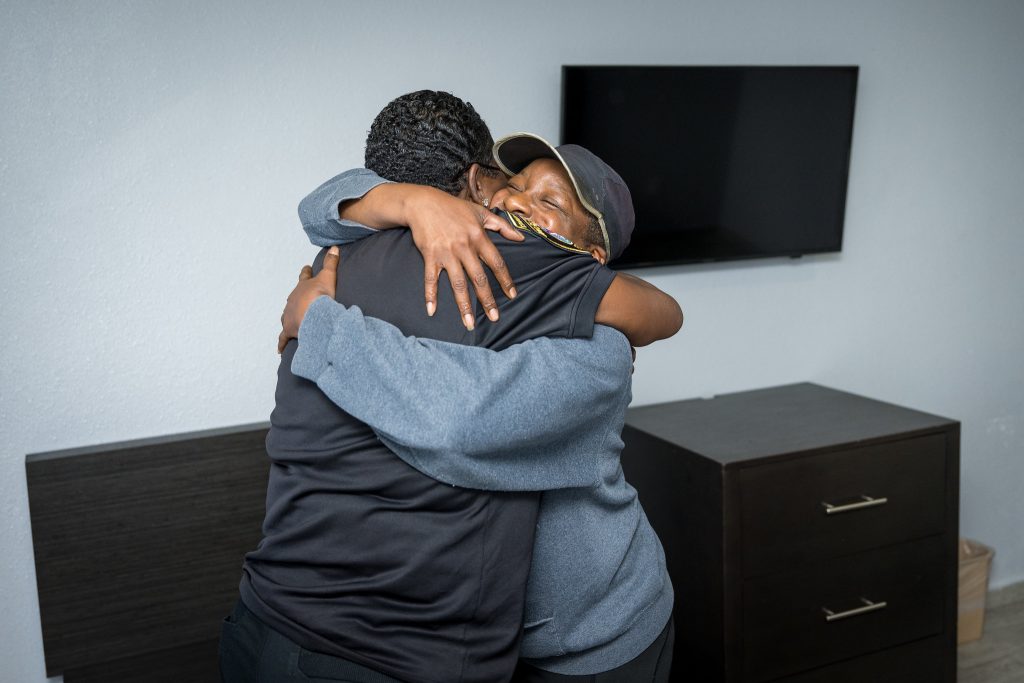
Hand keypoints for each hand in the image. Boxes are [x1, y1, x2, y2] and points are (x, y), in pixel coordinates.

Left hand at [278, 246, 339, 352]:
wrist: (314, 316)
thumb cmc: (321, 297)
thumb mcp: (328, 277)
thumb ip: (331, 262)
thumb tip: (333, 247)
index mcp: (302, 287)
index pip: (304, 276)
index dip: (306, 272)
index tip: (306, 268)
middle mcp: (292, 300)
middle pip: (293, 296)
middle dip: (297, 296)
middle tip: (301, 297)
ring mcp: (289, 316)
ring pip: (287, 315)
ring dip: (290, 317)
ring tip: (293, 320)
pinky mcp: (289, 330)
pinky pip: (283, 338)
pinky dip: (282, 343)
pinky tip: (279, 350)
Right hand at [404, 187, 522, 329]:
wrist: (423, 203)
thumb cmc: (453, 208)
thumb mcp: (480, 212)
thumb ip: (502, 226)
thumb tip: (522, 237)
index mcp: (479, 237)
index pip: (496, 262)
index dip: (505, 280)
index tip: (512, 296)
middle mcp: (464, 247)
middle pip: (479, 278)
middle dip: (487, 300)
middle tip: (494, 318)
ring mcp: (446, 253)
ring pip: (457, 283)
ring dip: (463, 305)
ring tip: (469, 323)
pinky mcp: (430, 256)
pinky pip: (431, 279)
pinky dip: (430, 295)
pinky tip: (432, 311)